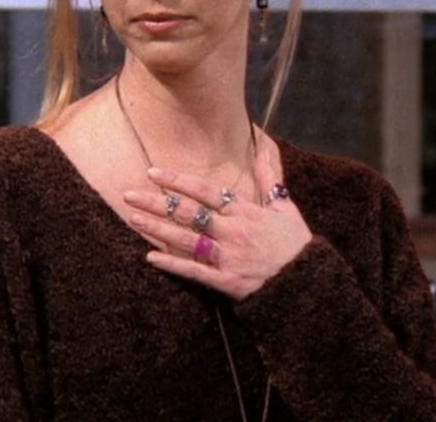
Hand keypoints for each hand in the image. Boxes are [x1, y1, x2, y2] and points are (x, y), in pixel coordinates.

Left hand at [122, 146, 312, 299]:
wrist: (306, 283)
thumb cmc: (295, 244)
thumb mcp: (285, 207)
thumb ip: (270, 179)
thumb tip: (262, 151)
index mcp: (246, 211)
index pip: (206, 191)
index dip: (179, 181)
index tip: (154, 172)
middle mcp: (233, 231)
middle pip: (189, 213)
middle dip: (157, 203)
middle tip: (129, 195)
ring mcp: (228, 257)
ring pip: (186, 240)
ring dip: (158, 229)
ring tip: (132, 219)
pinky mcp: (226, 281)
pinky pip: (194, 271)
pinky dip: (172, 265)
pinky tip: (151, 257)